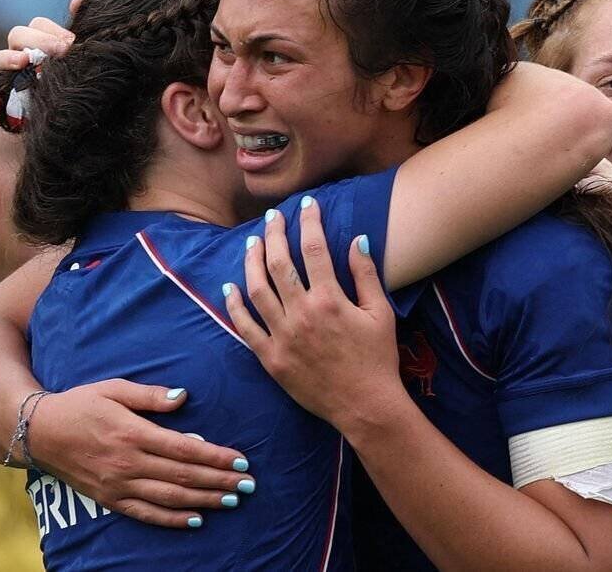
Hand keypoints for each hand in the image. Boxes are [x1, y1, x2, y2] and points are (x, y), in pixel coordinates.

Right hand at [0, 0, 83, 114]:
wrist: (74, 120)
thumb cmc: (74, 83)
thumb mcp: (80, 59)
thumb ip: (79, 32)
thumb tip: (80, 1)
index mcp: (40, 41)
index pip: (38, 24)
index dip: (51, 31)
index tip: (70, 45)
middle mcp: (20, 54)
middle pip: (16, 35)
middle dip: (34, 40)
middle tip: (56, 51)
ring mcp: (7, 77)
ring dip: (5, 60)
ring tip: (23, 63)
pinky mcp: (3, 104)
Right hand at [26, 377, 254, 527]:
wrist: (38, 432)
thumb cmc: (80, 404)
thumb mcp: (113, 388)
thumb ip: (150, 395)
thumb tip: (184, 397)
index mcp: (132, 432)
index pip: (185, 448)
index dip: (215, 456)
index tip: (241, 459)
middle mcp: (127, 462)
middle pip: (184, 475)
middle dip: (220, 480)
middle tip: (249, 484)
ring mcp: (118, 485)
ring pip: (170, 497)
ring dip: (205, 500)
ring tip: (233, 500)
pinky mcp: (109, 499)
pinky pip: (146, 513)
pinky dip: (173, 519)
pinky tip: (197, 520)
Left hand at [223, 200, 407, 432]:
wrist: (365, 405)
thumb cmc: (377, 359)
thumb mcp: (381, 313)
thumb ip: (366, 274)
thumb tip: (357, 239)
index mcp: (330, 300)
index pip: (314, 249)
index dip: (310, 222)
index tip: (307, 205)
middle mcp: (302, 314)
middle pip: (279, 263)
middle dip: (274, 233)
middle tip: (273, 217)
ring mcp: (283, 337)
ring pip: (257, 290)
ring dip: (251, 262)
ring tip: (251, 243)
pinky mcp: (271, 359)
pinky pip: (246, 328)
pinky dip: (235, 306)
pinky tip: (230, 289)